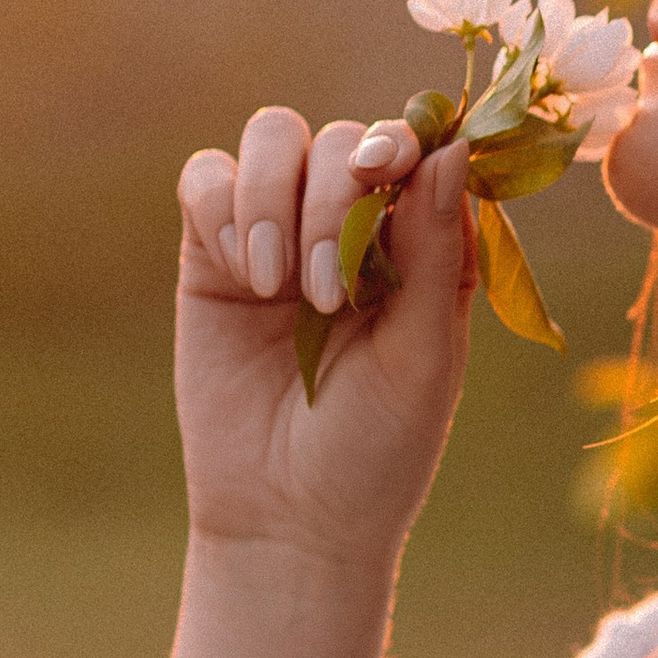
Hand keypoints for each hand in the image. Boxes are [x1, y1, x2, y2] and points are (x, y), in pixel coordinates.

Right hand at [172, 108, 469, 569]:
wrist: (289, 518)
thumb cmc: (378, 447)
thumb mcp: (424, 353)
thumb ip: (436, 249)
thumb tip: (452, 145)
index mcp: (422, 243)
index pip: (417, 150)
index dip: (404, 141)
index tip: (389, 170)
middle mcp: (352, 226)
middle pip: (342, 138)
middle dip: (336, 196)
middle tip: (332, 289)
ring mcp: (280, 234)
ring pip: (273, 138)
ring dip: (279, 198)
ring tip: (284, 288)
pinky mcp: (212, 257)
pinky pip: (205, 179)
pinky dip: (225, 208)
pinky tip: (248, 277)